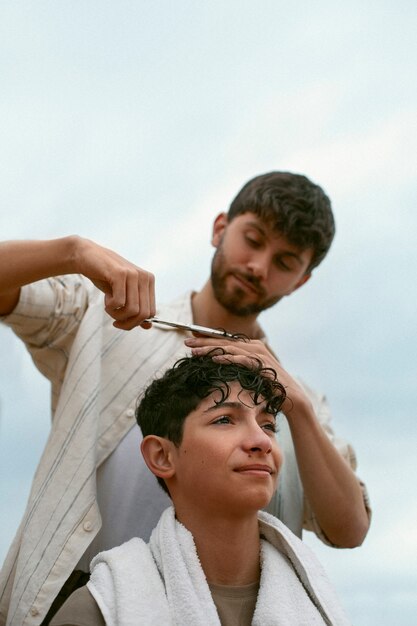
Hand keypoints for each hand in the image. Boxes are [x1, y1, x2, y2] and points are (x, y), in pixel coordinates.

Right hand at [74, 237, 155, 329]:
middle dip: (127, 323)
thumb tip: (148, 327)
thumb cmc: (106, 277)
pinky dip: (110, 307)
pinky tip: (106, 299)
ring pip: (132, 310)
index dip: (136, 323)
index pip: (151, 313)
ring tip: (108, 308)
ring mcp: (134, 274)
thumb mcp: (123, 294)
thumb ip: (136, 308)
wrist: (87, 257)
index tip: (122, 322)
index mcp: (149, 282)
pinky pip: (119, 302)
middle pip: (143, 314)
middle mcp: (145, 277)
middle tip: (115, 321)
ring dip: (117, 315)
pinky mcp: (120, 274)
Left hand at [184, 336, 311, 418]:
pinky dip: (229, 358)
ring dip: (211, 349)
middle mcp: (255, 347)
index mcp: (250, 347)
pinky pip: (243, 360)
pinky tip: (216, 359)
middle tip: (186, 343)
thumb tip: (216, 365)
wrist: (291, 398)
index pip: (224, 341)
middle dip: (204, 342)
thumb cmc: (269, 388)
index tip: (190, 342)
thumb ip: (237, 367)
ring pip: (230, 349)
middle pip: (224, 342)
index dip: (206, 340)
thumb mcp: (249, 375)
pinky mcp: (264, 365)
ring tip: (195, 351)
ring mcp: (260, 355)